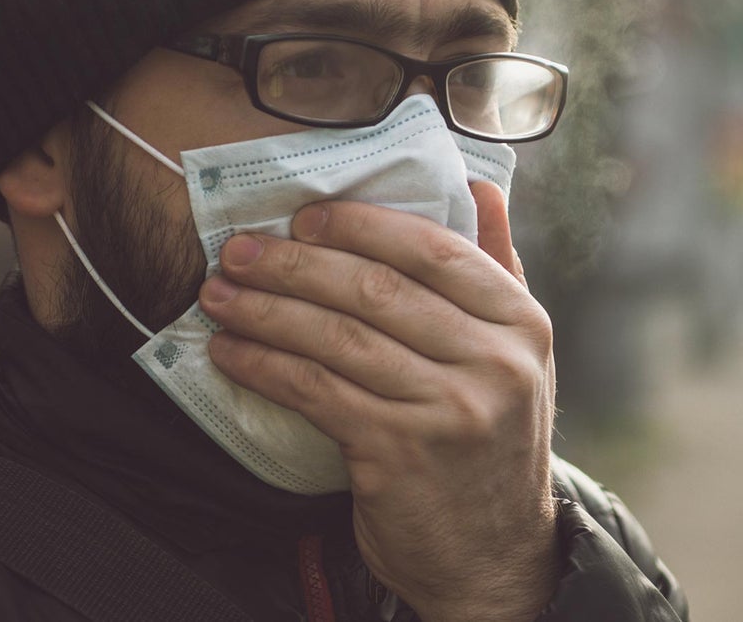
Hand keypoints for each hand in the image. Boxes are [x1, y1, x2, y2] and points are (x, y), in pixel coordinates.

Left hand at [198, 180, 559, 621]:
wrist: (494, 557)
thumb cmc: (490, 443)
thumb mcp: (517, 357)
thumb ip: (498, 270)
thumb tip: (480, 185)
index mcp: (523, 323)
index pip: (434, 251)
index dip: (363, 226)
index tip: (306, 217)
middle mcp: (495, 362)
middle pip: (376, 290)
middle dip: (295, 264)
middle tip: (239, 250)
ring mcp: (448, 410)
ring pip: (338, 338)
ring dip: (266, 311)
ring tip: (219, 295)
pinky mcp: (398, 455)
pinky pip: (316, 392)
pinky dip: (266, 366)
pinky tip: (231, 353)